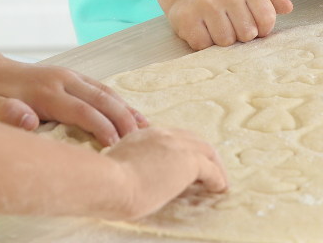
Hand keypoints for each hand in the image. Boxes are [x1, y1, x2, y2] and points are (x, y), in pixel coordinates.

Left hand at [0, 60, 148, 146]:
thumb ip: (7, 115)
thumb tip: (28, 122)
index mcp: (48, 92)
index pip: (82, 111)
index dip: (101, 127)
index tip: (116, 146)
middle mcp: (65, 80)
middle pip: (102, 99)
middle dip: (122, 119)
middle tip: (138, 141)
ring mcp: (72, 76)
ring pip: (106, 92)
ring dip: (126, 109)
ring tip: (145, 129)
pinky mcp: (76, 77)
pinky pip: (103, 88)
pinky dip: (120, 102)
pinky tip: (132, 114)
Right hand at [103, 127, 227, 219]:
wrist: (107, 183)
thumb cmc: (103, 184)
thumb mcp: (115, 168)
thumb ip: (127, 166)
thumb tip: (130, 179)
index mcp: (144, 136)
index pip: (171, 138)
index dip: (182, 150)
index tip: (185, 163)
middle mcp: (163, 135)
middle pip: (193, 139)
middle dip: (203, 153)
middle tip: (209, 169)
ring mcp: (177, 146)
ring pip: (206, 150)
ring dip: (215, 166)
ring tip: (219, 181)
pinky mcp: (188, 162)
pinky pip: (211, 169)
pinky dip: (218, 178)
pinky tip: (220, 188)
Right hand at [165, 0, 292, 50]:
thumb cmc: (228, 2)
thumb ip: (272, 2)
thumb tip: (289, 7)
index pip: (267, 20)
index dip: (261, 30)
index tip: (251, 25)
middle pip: (247, 33)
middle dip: (240, 36)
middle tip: (231, 27)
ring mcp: (205, 3)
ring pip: (225, 41)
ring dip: (222, 41)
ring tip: (216, 29)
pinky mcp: (186, 17)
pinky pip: (204, 44)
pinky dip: (204, 44)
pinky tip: (203, 31)